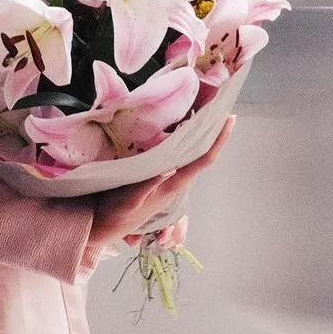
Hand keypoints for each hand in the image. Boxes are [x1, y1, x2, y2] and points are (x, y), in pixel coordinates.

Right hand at [86, 118, 234, 264]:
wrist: (103, 229)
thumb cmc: (115, 216)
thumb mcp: (129, 201)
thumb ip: (149, 185)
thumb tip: (171, 168)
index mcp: (173, 186)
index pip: (204, 160)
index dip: (219, 140)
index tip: (229, 118)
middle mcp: (176, 182)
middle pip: (203, 154)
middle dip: (214, 131)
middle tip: (220, 104)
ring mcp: (168, 180)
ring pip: (192, 154)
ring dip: (200, 134)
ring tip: (206, 110)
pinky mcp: (158, 178)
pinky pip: (178, 155)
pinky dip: (184, 139)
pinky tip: (182, 127)